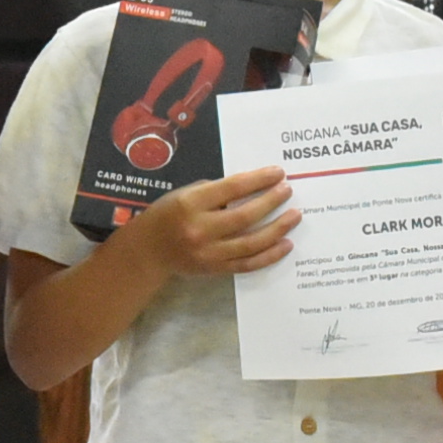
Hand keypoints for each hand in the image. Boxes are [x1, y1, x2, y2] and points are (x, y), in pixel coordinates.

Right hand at [126, 166, 297, 277]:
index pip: (232, 188)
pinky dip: (269, 255)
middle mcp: (200, 229)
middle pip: (245, 216)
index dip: (258, 179)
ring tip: (294, 216)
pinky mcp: (215, 270)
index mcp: (191, 204)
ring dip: (277, 229)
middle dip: (271, 202)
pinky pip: (248, 264)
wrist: (148, 252)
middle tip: (288, 191)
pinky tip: (285, 244)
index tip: (278, 173)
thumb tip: (253, 188)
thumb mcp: (185, 194)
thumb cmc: (168, 215)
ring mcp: (209, 253)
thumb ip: (216, 192)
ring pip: (251, 242)